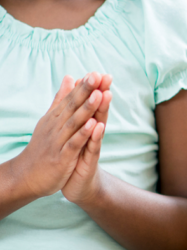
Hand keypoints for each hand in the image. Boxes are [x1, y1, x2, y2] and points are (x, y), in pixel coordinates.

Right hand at [15, 73, 108, 198]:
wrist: (26, 177)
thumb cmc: (43, 146)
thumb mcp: (51, 119)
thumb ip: (62, 99)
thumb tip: (70, 77)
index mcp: (56, 117)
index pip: (71, 98)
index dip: (84, 86)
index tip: (97, 72)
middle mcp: (56, 127)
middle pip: (73, 106)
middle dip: (86, 91)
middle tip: (98, 76)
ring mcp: (58, 142)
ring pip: (74, 122)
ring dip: (86, 108)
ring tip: (98, 94)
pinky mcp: (61, 158)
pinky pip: (73, 144)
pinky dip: (83, 134)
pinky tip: (93, 124)